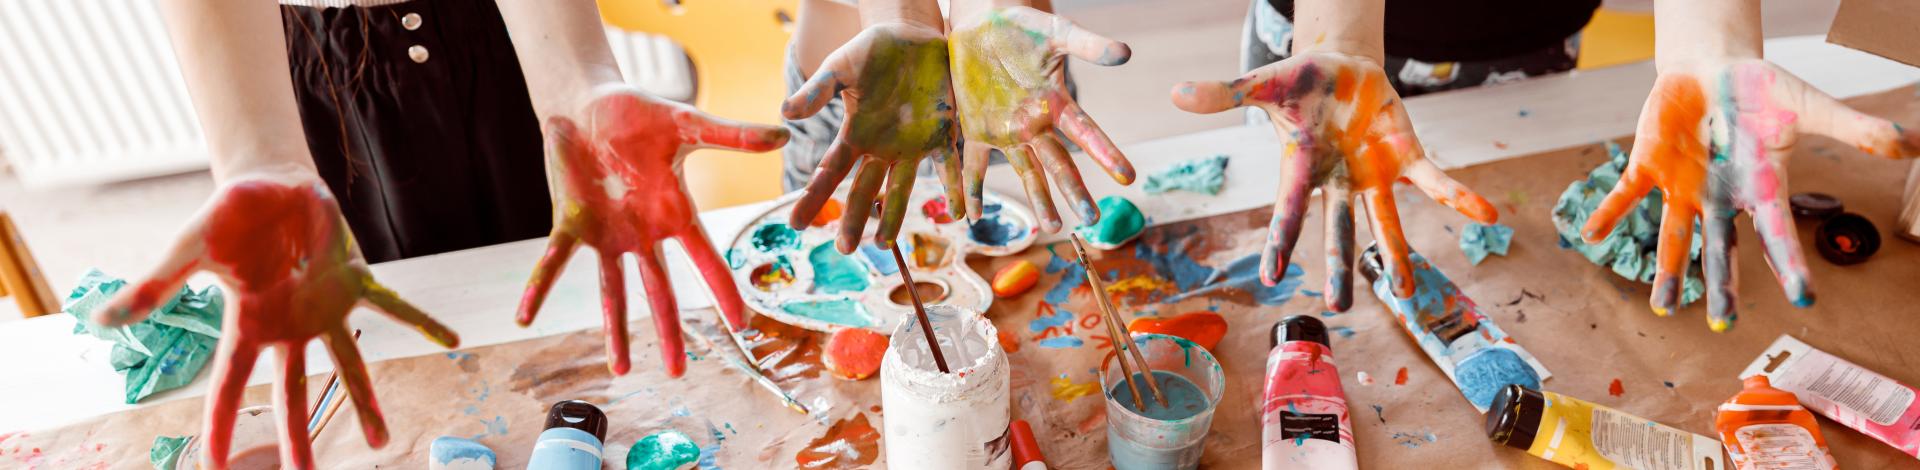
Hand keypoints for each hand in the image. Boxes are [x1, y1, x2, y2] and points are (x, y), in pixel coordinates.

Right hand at [92, 175, 458, 468]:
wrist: (266, 182)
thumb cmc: (224, 217)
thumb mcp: (186, 251)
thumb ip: (153, 290)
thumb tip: (98, 322)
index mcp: (248, 325)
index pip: (232, 385)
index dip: (224, 426)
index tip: (216, 466)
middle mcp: (290, 327)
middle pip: (296, 393)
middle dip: (299, 438)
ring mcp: (325, 308)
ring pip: (348, 365)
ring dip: (365, 402)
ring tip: (383, 442)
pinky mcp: (354, 281)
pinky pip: (393, 305)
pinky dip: (421, 322)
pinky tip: (453, 339)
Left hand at [518, 87, 789, 376]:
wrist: (589, 103)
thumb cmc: (640, 114)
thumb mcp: (687, 123)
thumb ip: (732, 135)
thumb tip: (785, 132)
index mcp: (674, 213)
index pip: (704, 259)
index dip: (722, 291)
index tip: (739, 325)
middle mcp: (642, 233)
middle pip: (659, 290)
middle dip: (668, 332)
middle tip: (678, 372)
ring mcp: (606, 234)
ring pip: (612, 290)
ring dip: (615, 329)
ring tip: (620, 371)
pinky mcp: (570, 223)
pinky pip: (554, 261)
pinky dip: (539, 288)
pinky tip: (525, 318)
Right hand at [784, 22, 960, 252]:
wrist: (910, 35)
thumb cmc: (870, 52)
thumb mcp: (839, 68)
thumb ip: (816, 91)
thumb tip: (785, 114)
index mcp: (855, 135)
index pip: (830, 173)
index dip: (813, 198)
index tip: (795, 224)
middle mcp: (882, 148)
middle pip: (865, 190)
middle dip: (854, 219)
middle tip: (844, 249)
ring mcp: (913, 145)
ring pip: (902, 188)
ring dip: (895, 216)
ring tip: (884, 244)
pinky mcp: (943, 133)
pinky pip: (949, 165)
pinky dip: (954, 188)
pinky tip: (958, 213)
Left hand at [948, 6, 1133, 231]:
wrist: (981, 22)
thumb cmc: (1023, 25)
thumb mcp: (1056, 31)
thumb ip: (1088, 44)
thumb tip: (1125, 52)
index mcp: (1055, 102)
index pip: (1086, 132)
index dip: (1106, 153)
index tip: (1128, 176)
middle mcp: (1034, 123)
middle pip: (1059, 163)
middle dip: (1075, 191)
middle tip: (1092, 218)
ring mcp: (1006, 130)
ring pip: (1026, 172)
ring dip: (1037, 199)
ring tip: (1051, 227)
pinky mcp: (976, 128)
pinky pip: (974, 164)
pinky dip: (973, 188)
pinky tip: (974, 214)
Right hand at [1172, 52, 1496, 309]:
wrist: (1341, 67)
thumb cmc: (1299, 82)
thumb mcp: (1265, 83)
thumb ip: (1224, 93)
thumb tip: (1174, 93)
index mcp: (1302, 168)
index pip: (1290, 209)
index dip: (1282, 240)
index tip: (1273, 275)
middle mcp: (1337, 182)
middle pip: (1339, 230)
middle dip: (1341, 267)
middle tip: (1337, 307)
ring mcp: (1373, 174)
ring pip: (1386, 221)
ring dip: (1397, 256)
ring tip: (1407, 293)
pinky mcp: (1405, 157)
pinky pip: (1434, 181)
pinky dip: (1459, 196)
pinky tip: (1486, 212)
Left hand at [1582, 61, 1919, 330]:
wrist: (1713, 67)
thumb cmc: (1762, 92)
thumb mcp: (1809, 106)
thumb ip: (1853, 129)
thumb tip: (1911, 144)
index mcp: (1760, 189)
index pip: (1777, 233)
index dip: (1788, 264)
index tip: (1802, 297)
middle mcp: (1720, 198)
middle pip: (1721, 249)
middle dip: (1720, 285)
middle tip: (1722, 324)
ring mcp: (1682, 186)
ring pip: (1672, 235)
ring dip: (1666, 270)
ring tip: (1660, 308)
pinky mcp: (1648, 165)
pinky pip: (1627, 193)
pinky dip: (1611, 212)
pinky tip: (1592, 234)